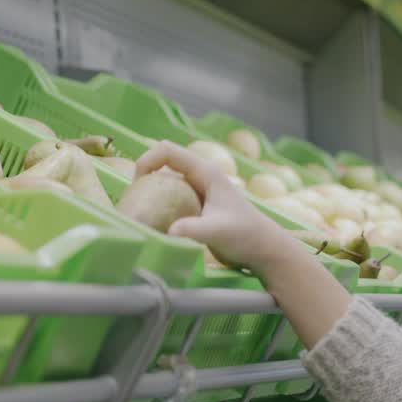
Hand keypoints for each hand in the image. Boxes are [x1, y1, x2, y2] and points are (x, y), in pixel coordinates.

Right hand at [134, 141, 351, 347]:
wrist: (266, 250)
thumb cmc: (246, 237)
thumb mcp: (217, 232)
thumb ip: (193, 230)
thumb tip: (169, 231)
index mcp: (205, 172)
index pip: (167, 150)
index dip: (146, 160)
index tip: (137, 184)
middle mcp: (202, 177)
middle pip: (164, 162)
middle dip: (145, 175)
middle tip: (134, 200)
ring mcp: (201, 191)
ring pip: (168, 180)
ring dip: (152, 191)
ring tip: (140, 211)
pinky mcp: (200, 206)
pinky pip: (173, 197)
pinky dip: (160, 205)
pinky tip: (156, 223)